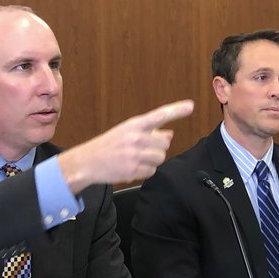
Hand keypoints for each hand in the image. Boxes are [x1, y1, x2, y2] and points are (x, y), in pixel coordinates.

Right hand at [58, 99, 193, 193]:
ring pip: (160, 158)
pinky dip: (146, 171)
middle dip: (158, 147)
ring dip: (152, 160)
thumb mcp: (126, 132)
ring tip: (136, 158)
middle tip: (144, 149)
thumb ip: (149, 132)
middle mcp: (136, 138)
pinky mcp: (133, 170)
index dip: (176, 110)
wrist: (88, 161)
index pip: (160, 115)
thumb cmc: (109, 145)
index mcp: (134, 124)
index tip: (190, 106)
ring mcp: (135, 154)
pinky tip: (133, 167)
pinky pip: (152, 171)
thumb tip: (169, 134)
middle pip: (165, 143)